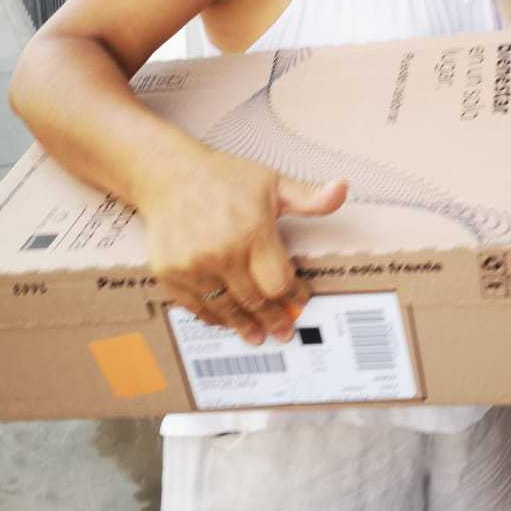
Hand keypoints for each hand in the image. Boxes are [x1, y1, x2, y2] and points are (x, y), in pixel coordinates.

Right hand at [137, 148, 346, 343]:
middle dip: (273, 318)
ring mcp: (193, 266)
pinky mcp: (170, 273)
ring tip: (257, 335)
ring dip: (244, 325)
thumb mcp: (273, 182)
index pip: (280, 282)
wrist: (169, 174)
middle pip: (255, 301)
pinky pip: (196, 306)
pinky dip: (213, 316)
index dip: (294, 296)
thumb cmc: (224, 178)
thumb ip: (309, 197)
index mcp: (251, 232)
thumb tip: (341, 189)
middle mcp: (221, 253)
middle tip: (283, 331)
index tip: (300, 300)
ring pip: (226, 309)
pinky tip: (225, 320)